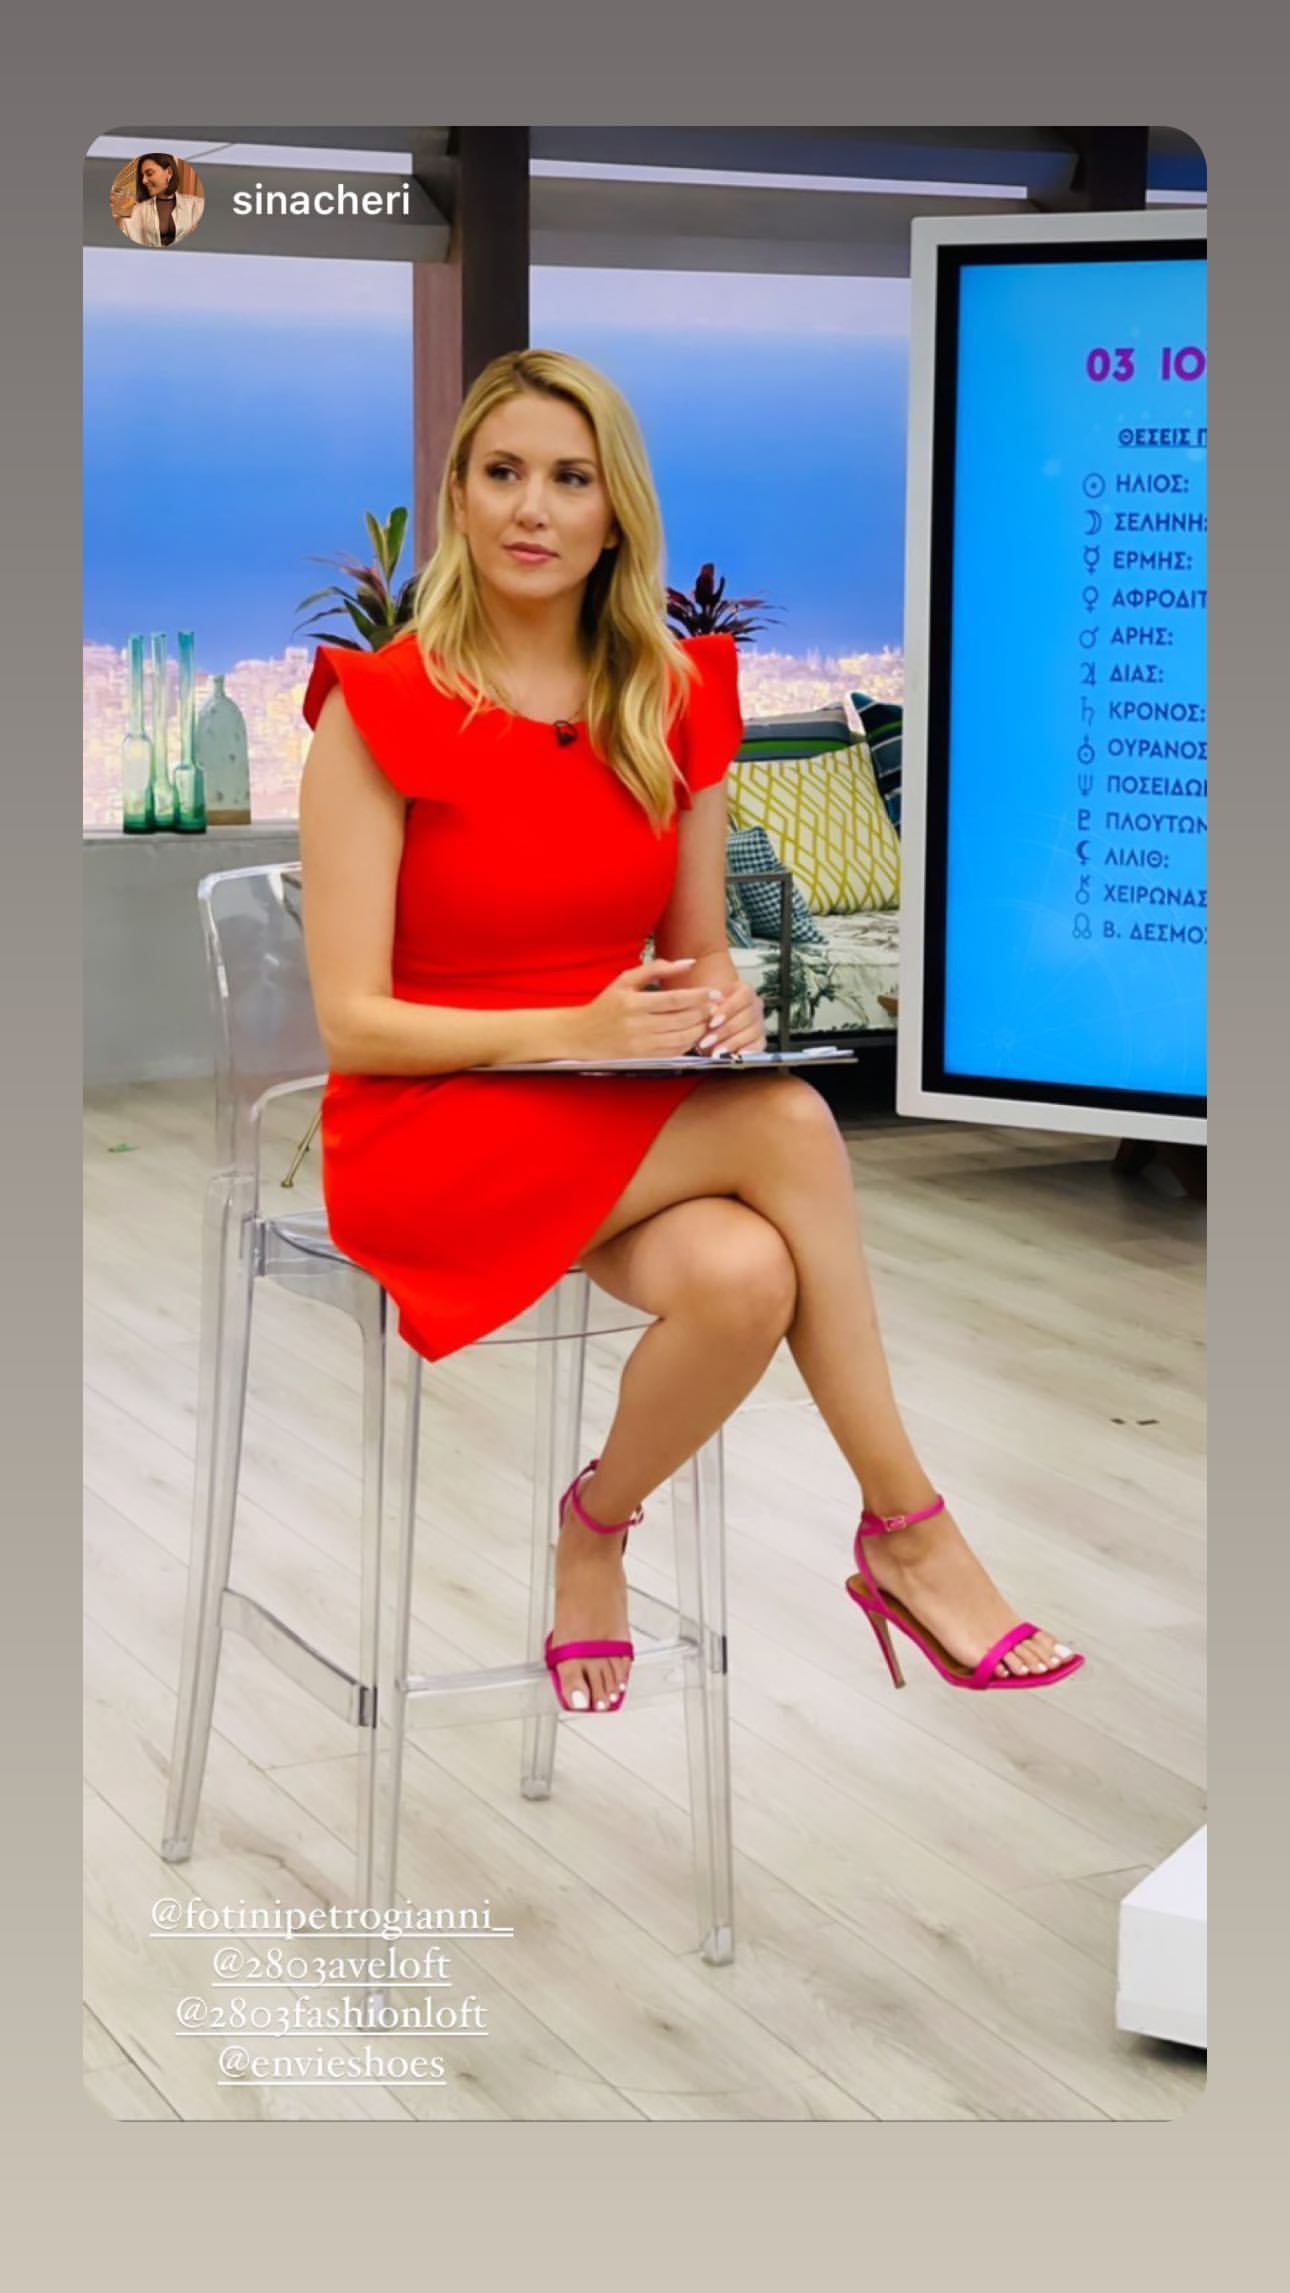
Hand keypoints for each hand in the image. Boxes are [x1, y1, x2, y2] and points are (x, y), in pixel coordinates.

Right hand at [558, 958, 726, 1061]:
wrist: (582, 1035)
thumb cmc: (606, 1004)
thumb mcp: (625, 980)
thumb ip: (657, 968)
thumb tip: (688, 962)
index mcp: (632, 1003)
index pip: (674, 1000)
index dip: (698, 997)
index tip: (714, 992)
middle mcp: (637, 1025)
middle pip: (681, 1020)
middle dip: (703, 1012)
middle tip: (715, 1005)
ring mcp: (641, 1045)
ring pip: (681, 1038)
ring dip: (700, 1029)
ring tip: (707, 1018)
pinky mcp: (644, 1058)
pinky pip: (674, 1051)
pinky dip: (689, 1043)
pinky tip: (694, 1033)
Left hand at [693, 976, 766, 1058]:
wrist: (709, 1024)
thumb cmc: (708, 1012)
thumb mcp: (706, 1004)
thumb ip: (709, 1005)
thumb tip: (711, 1010)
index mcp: (745, 991)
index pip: (744, 996)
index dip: (729, 1009)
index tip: (712, 1022)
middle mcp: (756, 1006)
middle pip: (748, 1016)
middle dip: (725, 1031)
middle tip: (707, 1041)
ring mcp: (760, 1023)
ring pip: (753, 1032)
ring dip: (732, 1043)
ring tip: (715, 1052)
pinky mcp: (760, 1040)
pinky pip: (759, 1045)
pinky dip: (747, 1051)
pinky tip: (734, 1055)